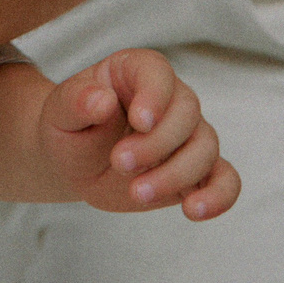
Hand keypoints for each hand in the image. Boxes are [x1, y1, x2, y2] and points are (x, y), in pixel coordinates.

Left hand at [39, 48, 239, 219]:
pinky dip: (218, 196)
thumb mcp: (59, 112)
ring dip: (175, 174)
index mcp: (135, 72)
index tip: (139, 122)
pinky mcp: (196, 170)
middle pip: (187, 113)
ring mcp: (188, 135)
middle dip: (156, 143)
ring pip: (205, 147)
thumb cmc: (70, 127)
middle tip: (119, 162)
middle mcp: (170, 98)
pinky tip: (194, 211)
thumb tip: (102, 101)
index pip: (158, 73)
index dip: (155, 95)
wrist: (75, 161)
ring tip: (136, 193)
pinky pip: (224, 179)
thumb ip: (76, 102)